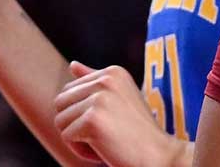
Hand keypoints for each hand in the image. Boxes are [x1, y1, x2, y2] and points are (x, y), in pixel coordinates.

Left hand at [54, 61, 186, 166]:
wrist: (159, 156)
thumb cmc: (138, 132)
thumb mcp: (119, 98)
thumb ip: (95, 81)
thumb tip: (72, 64)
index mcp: (113, 72)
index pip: (69, 90)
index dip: (83, 113)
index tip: (112, 121)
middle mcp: (106, 79)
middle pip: (60, 103)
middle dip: (76, 124)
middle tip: (106, 133)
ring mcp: (99, 99)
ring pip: (60, 121)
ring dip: (79, 139)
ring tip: (106, 141)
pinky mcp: (92, 120)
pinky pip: (66, 137)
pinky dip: (82, 151)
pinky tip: (105, 150)